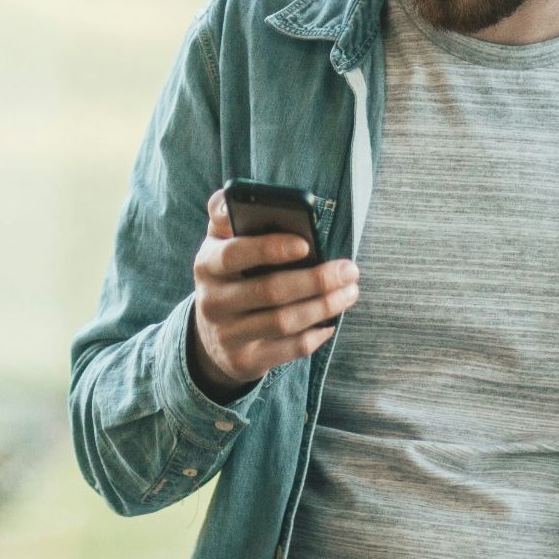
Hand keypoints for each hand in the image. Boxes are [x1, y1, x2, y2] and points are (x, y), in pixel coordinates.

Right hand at [187, 186, 359, 402]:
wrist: (212, 337)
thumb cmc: (230, 276)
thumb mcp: (220, 245)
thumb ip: (226, 217)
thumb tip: (231, 199)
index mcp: (208, 264)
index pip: (235, 254)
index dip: (271, 249)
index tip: (306, 243)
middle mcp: (213, 301)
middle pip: (270, 291)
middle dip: (317, 280)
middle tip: (350, 270)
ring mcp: (228, 334)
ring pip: (284, 321)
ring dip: (325, 306)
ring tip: (350, 291)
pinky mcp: (245, 360)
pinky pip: (289, 349)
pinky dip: (316, 335)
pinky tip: (332, 322)